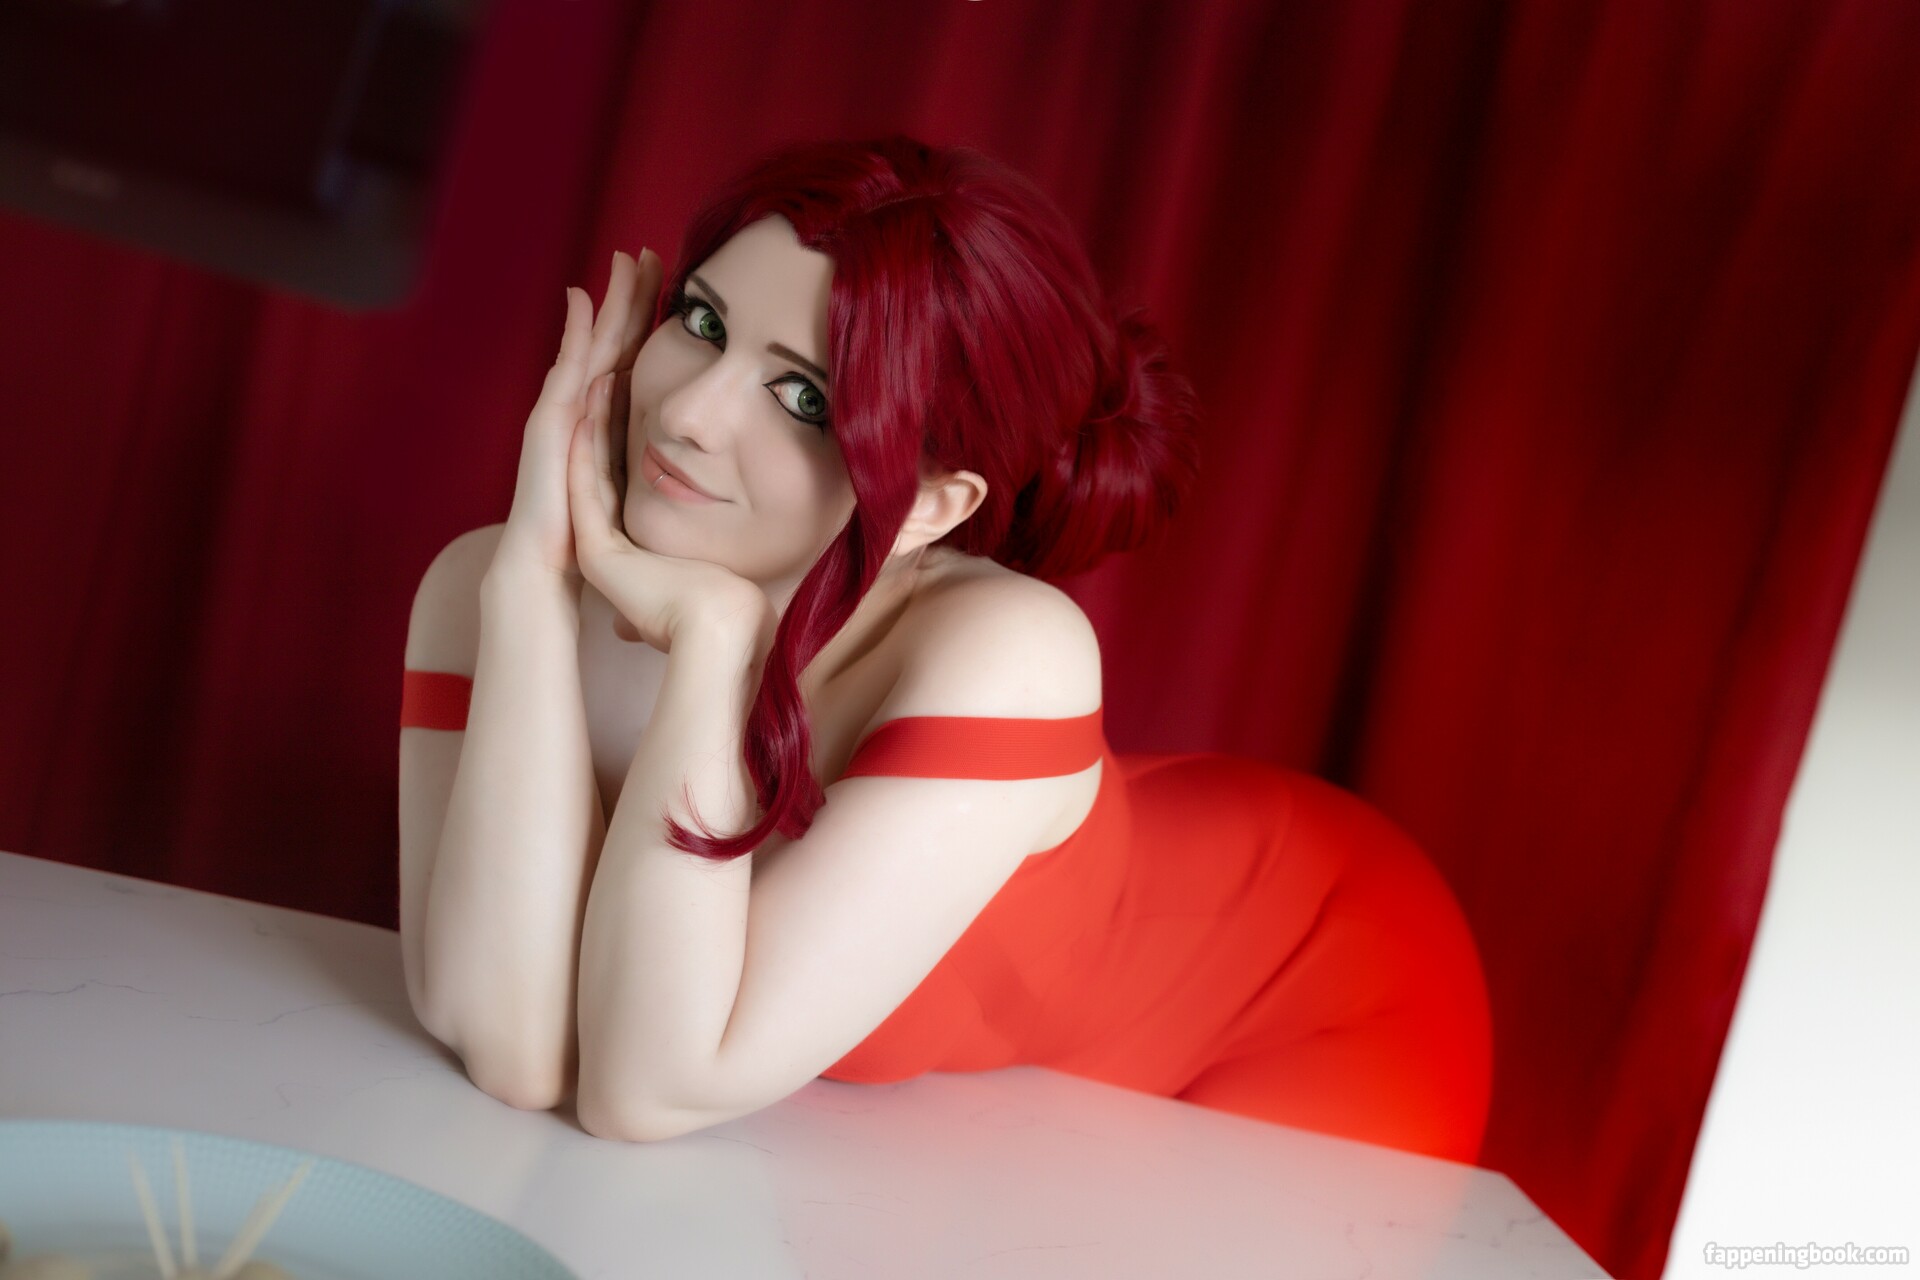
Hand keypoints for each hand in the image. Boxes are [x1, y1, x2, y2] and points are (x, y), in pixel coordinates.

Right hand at [493, 248, 660, 585]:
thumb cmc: (601, 543)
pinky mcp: (550, 426)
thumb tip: (710, 487)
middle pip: (613, 344)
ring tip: (621, 261)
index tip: (674, 287)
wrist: (547, 573)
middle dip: (630, 299)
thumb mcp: (645, 503)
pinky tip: (581, 302)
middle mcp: (584, 414)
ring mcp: (563, 416)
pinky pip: (567, 373)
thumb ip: (666, 485)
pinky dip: (573, 337)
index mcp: (610, 427)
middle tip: (648, 252)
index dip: (651, 327)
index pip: (636, 364)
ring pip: (591, 347)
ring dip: (606, 304)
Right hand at [568, 369, 774, 653]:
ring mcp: (601, 550)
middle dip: (603, 419)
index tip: (627, 394)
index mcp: (641, 551)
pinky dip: (582, 452)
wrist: (724, 632)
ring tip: (590, 374)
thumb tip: (744, 568)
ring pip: (587, 472)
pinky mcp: (597, 554)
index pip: (625, 480)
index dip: (623, 436)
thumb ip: (721, 562)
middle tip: (603, 369)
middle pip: (601, 468)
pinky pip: (584, 491)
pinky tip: (580, 413)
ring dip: (589, 424)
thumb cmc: (737, 607)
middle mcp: (614, 548)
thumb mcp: (725, 569)